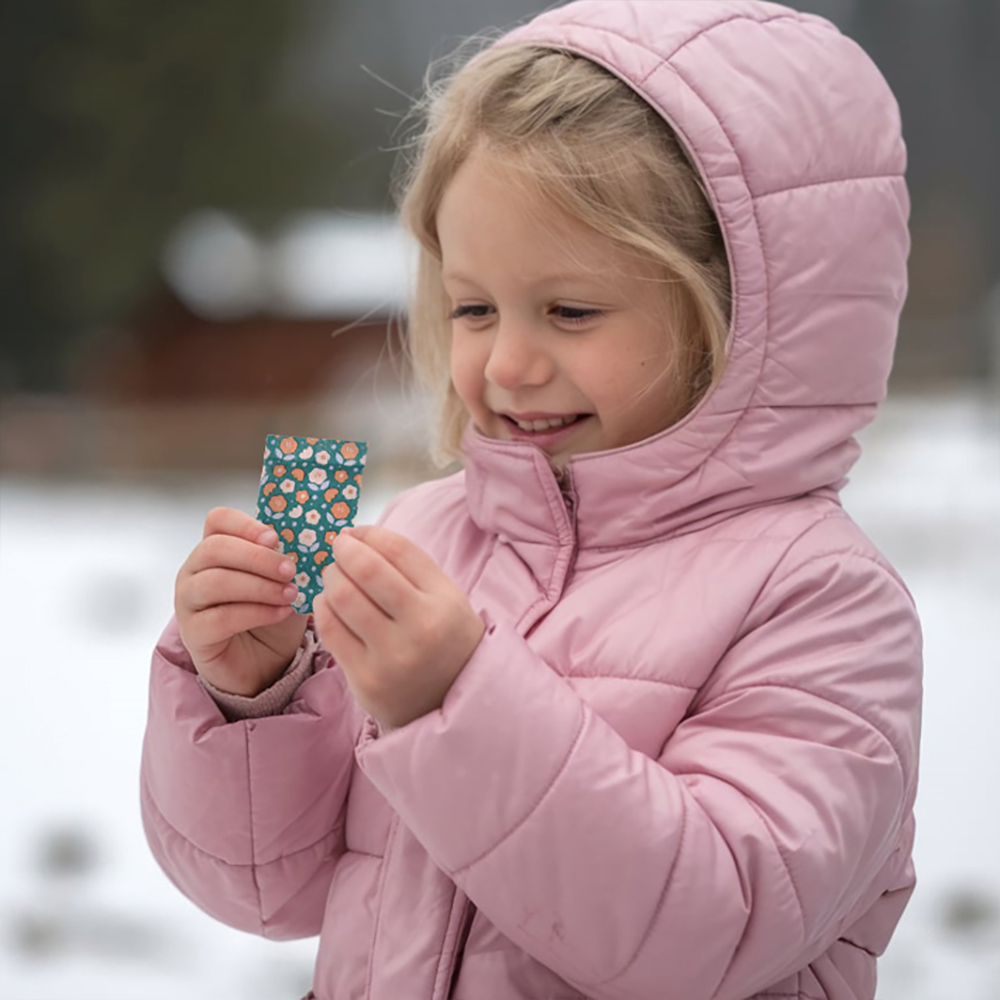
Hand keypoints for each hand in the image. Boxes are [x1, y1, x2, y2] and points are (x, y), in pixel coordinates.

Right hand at [175, 507, 308, 695]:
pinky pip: (219, 617)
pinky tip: (279, 613)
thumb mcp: (287, 581)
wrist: (266, 663)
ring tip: (290, 594)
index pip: (218, 520)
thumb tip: (310, 538)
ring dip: (259, 586)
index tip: (275, 538)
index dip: (246, 524)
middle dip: (258, 557)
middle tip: (290, 569)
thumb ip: (289, 558)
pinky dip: (255, 613)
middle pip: (215, 548)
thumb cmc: (272, 615)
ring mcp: (188, 602)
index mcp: (216, 549)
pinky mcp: (194, 633)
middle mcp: (195, 571)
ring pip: (215, 582)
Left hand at [312, 525, 484, 729]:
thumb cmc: (443, 637)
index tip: (354, 533)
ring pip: (341, 597)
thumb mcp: (445, 596)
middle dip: (343, 552)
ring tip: (335, 577)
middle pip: (364, 570)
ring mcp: (391, 658)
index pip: (397, 550)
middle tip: (340, 551)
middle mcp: (420, 629)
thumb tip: (354, 535)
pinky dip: (323, 607)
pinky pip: (329, 629)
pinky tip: (330, 604)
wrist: (450, 699)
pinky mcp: (365, 679)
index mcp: (444, 602)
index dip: (368, 533)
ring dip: (330, 578)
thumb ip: (407, 564)